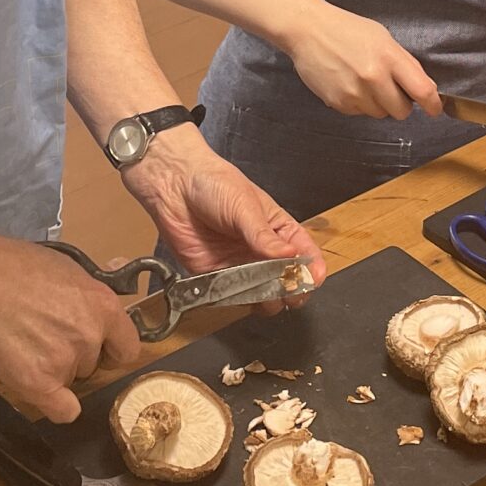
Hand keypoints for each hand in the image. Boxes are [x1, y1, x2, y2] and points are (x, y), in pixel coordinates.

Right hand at [0, 234, 141, 423]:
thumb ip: (92, 286)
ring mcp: (66, 363)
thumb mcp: (66, 267)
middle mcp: (91, 338)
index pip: (127, 346)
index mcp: (103, 307)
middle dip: (75, 354)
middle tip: (46, 335)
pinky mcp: (40, 385)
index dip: (112, 347)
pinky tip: (41, 389)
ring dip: (56, 370)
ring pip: (71, 379)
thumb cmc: (15, 266)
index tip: (99, 346)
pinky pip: (62, 410)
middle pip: (93, 362)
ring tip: (25, 346)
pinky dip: (55, 406)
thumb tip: (121, 267)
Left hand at [128, 126, 328, 284]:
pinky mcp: (216, 278)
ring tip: (264, 292)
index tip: (312, 278)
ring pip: (263, 295)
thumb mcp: (245, 206)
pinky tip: (240, 293)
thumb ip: (264, 236)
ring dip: (266, 298)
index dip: (312, 268)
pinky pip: (233, 297)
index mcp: (278, 229)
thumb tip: (291, 256)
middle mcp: (262, 252)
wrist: (173, 186)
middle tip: (288, 288)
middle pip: (287, 280)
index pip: (304, 253)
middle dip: (291, 288)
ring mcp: (241, 267)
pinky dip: (239, 301)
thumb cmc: (214, 184)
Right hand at [276, 0, 440, 119]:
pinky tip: (348, 82)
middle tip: (390, 87)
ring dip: (377, 103)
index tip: (435, 109)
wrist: (308, 30)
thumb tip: (424, 87)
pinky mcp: (338, 103)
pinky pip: (359, 113)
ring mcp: (355, 93)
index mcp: (389, 58)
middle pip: (402, 111)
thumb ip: (404, 63)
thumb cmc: (346, 29)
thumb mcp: (383, 38)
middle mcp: (373, 78)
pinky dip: (358, 103)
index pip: (422, 91)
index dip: (433, 104)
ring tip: (363, 80)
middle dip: (401, 103)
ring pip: (380, 114)